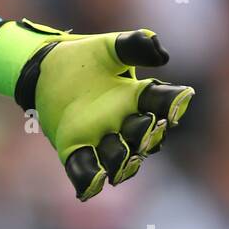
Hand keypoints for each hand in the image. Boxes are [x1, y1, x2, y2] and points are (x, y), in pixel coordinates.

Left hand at [0, 20, 194, 200]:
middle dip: (148, 133)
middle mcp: (125, 122)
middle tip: (148, 127)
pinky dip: (90, 179)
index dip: (173, 102)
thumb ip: (134, 45)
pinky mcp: (75, 150)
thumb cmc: (83, 59)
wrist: (45, 69)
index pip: (162, 102)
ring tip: (126, 159)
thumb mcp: (108, 48)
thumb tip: (161, 53)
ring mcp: (101, 139)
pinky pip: (85, 169)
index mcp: (137, 97)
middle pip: (144, 135)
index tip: (183, 96)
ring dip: (124, 161)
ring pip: (119, 158)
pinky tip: (92, 182)